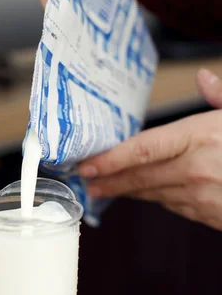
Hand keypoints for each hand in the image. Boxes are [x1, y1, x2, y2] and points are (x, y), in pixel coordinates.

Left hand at [78, 68, 221, 230]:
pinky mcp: (210, 216)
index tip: (86, 165)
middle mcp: (196, 169)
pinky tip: (147, 192)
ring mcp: (203, 196)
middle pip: (139, 177)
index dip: (109, 160)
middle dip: (109, 180)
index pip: (142, 150)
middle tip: (86, 181)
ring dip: (129, 191)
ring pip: (153, 194)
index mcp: (201, 136)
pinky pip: (174, 206)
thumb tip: (203, 78)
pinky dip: (158, 198)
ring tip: (105, 188)